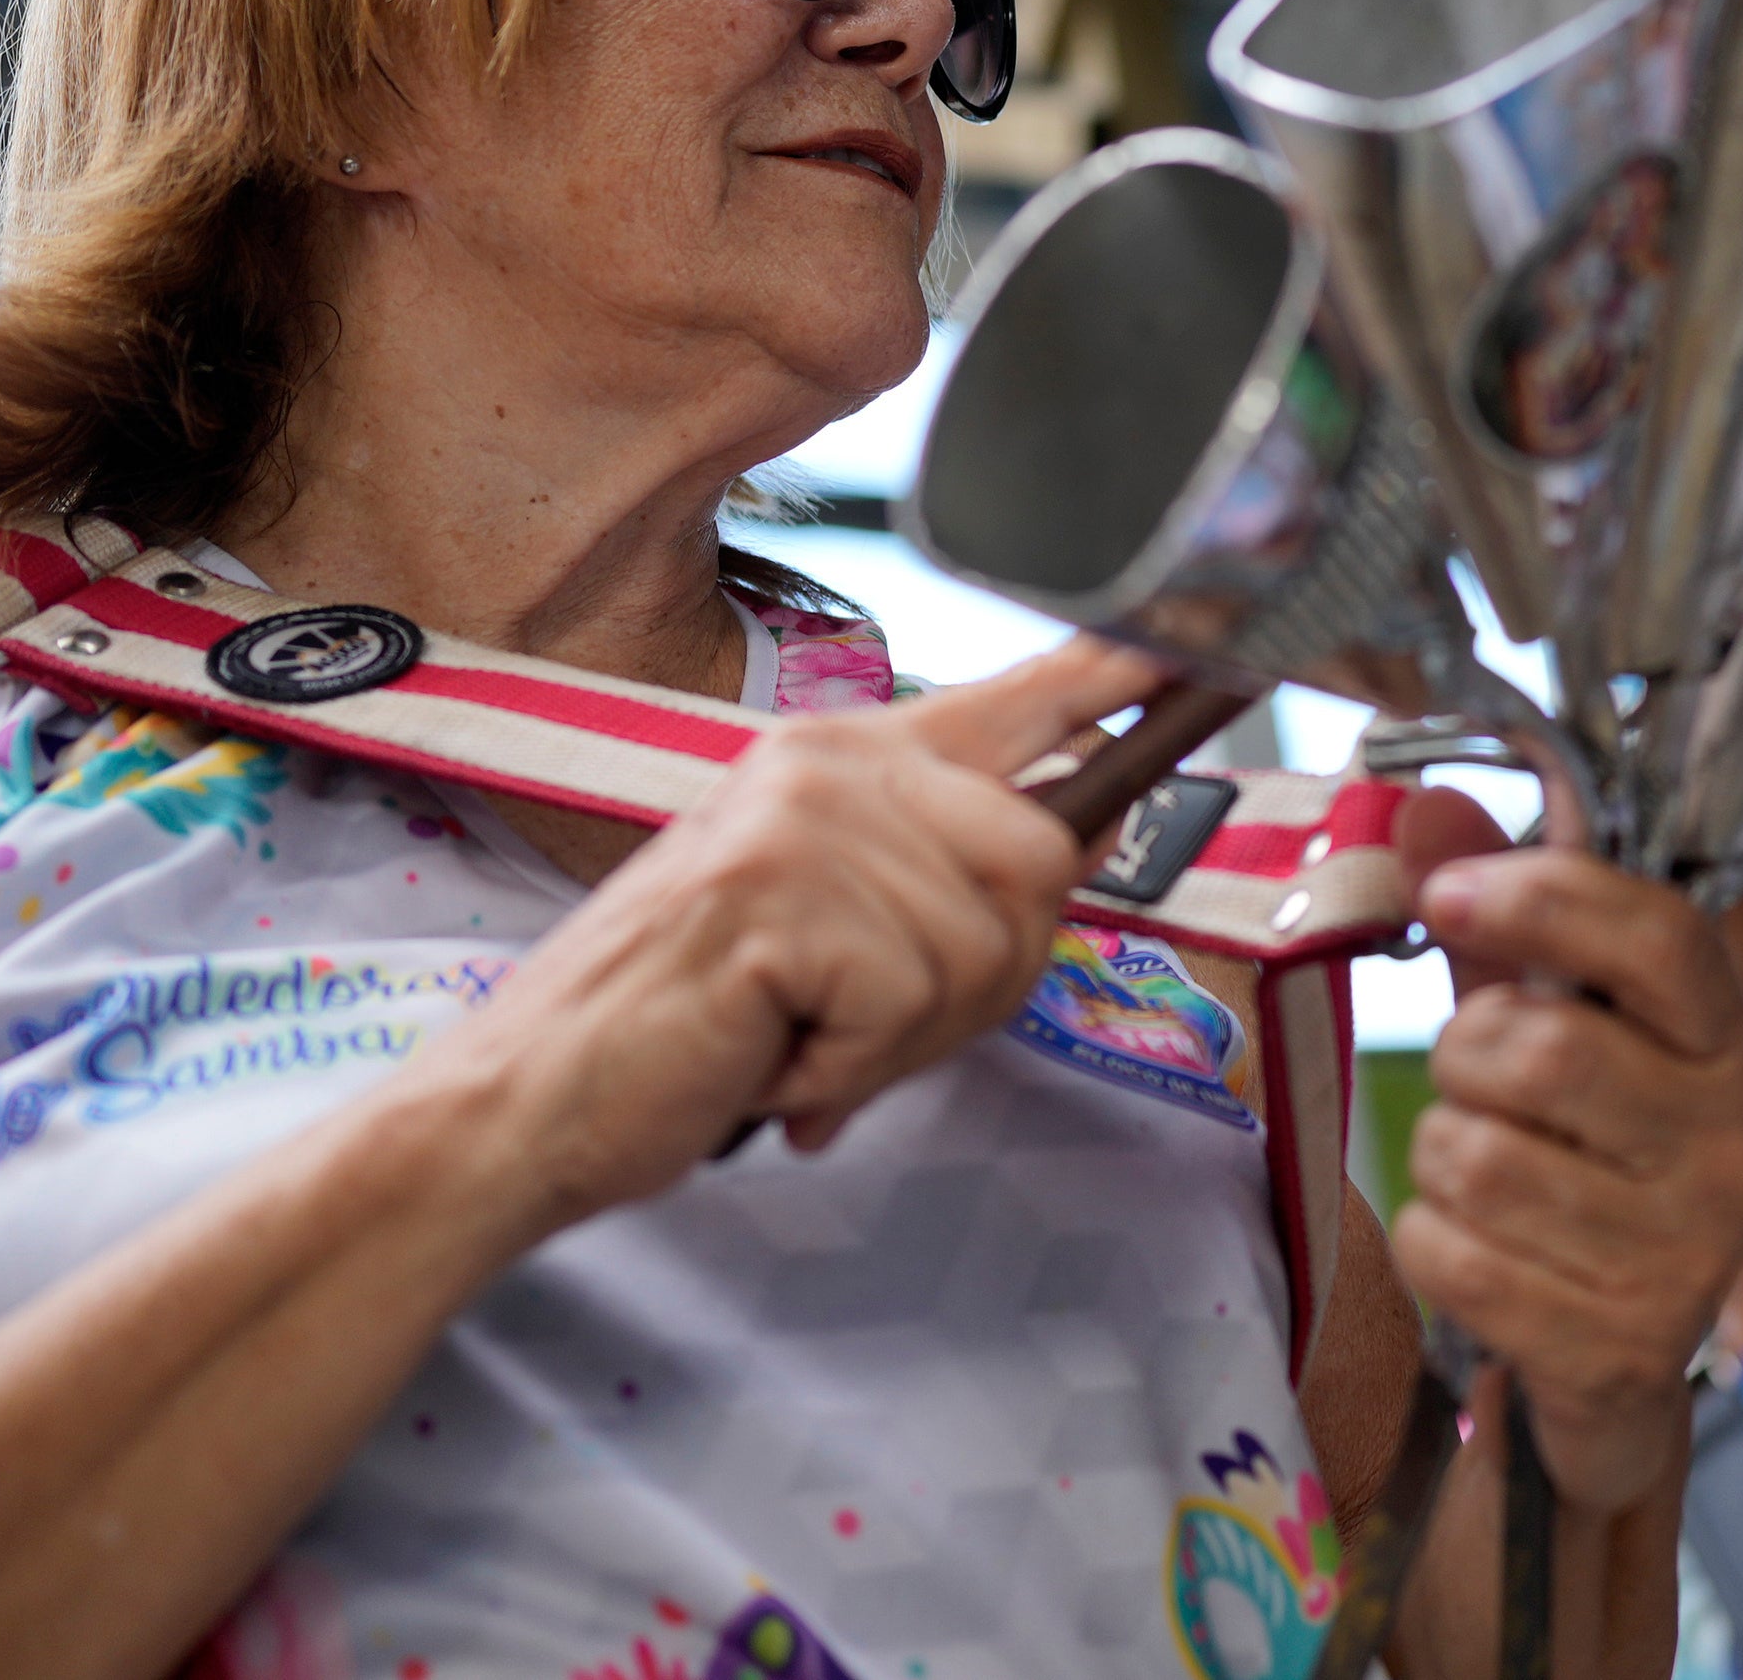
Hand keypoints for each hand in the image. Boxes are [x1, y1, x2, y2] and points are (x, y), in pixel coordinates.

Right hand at [384, 635, 1165, 1223]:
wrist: (528, 1104)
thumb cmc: (686, 1028)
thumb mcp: (834, 931)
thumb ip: (943, 881)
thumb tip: (1075, 843)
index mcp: (849, 756)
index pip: (1021, 690)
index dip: (1128, 668)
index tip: (1214, 637)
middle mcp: (833, 760)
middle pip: (1044, 854)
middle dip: (984, 978)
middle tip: (864, 1027)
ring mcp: (804, 818)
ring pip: (984, 943)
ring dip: (902, 1036)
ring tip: (800, 1042)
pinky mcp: (781, 897)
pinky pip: (910, 999)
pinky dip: (848, 1066)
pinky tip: (773, 1060)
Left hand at [1393, 851, 1742, 1511]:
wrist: (1621, 1365)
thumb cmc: (1590, 1158)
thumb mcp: (1562, 1026)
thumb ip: (1501, 925)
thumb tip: (1425, 808)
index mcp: (1733, 1041)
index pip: (1659, 937)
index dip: (1543, 897)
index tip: (1447, 891)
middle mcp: (1731, 1143)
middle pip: (1537, 1050)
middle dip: (1463, 1054)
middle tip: (1476, 1078)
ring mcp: (1682, 1252)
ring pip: (1478, 1158)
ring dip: (1444, 1156)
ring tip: (1489, 1170)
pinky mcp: (1615, 1344)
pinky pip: (1452, 1255)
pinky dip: (1435, 1245)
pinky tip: (1484, 1251)